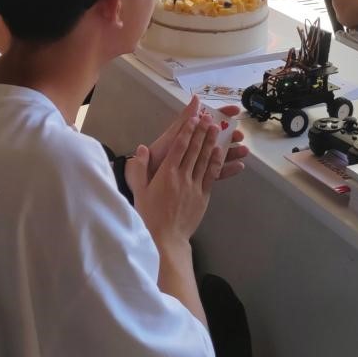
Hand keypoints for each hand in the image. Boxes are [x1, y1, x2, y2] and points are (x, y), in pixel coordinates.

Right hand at [125, 114, 223, 248]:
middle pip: (194, 150)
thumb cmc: (149, 215)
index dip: (187, 131)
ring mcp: (194, 186)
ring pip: (205, 160)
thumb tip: (142, 148)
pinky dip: (215, 162)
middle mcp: (182, 176)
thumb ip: (139, 168)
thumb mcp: (139, 190)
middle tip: (209, 117)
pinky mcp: (203, 196)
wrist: (165, 238)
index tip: (194, 118)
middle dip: (202, 132)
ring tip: (216, 129)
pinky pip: (211, 175)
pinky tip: (219, 151)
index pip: (179, 147)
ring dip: (211, 142)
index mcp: (166, 173)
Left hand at [147, 97, 248, 182]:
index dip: (220, 113)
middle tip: (241, 134)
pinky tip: (239, 166)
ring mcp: (195, 162)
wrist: (144, 184)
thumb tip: (196, 98)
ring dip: (232, 151)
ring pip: (217, 154)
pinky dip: (227, 168)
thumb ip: (183, 121)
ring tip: (244, 151)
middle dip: (230, 134)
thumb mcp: (169, 138)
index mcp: (184, 136)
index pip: (206, 120)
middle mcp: (191, 147)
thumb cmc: (154, 159)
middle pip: (214, 137)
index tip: (234, 110)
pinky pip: (214, 172)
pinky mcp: (197, 177)